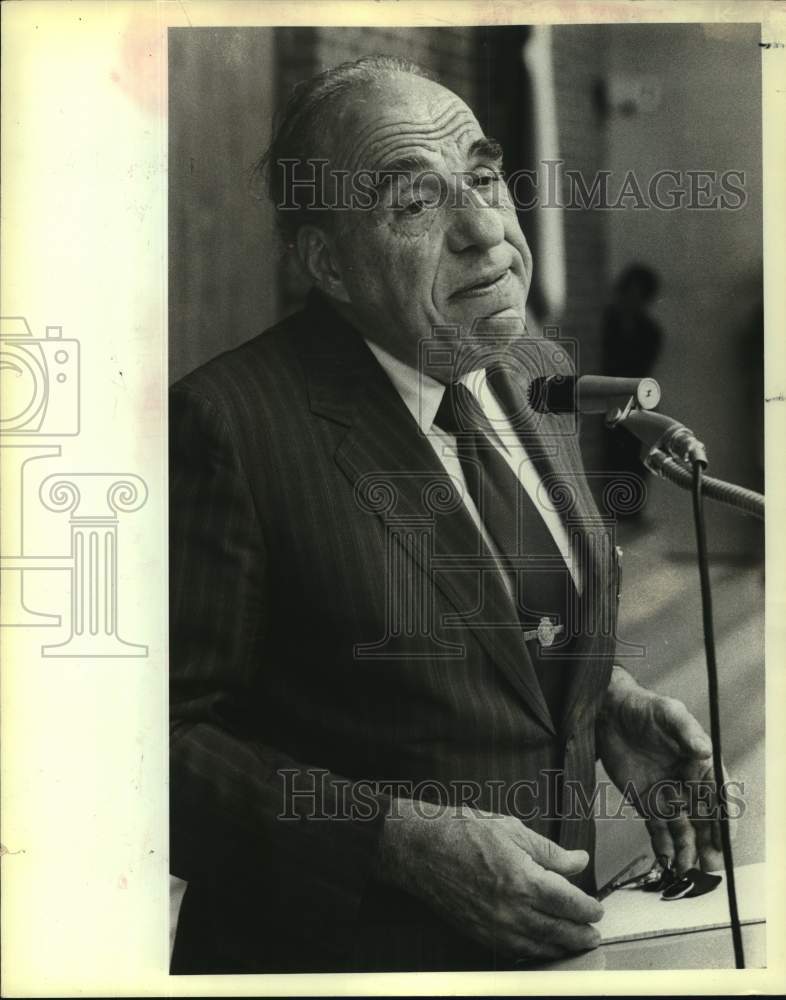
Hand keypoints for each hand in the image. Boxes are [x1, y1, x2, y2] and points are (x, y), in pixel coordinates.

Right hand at [377, 797, 603, 962]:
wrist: (420, 849)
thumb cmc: (461, 833)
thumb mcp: (511, 829)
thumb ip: (549, 851)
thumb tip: (578, 860)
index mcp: (523, 879)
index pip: (569, 903)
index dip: (588, 908)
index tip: (596, 908)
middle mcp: (512, 909)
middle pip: (559, 931)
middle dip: (581, 933)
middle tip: (594, 933)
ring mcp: (495, 926)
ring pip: (540, 947)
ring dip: (562, 947)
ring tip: (576, 943)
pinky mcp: (481, 934)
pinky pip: (517, 951)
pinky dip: (536, 952)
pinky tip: (543, 947)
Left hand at [597, 666, 731, 872]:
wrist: (608, 712)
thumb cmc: (644, 707)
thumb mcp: (668, 712)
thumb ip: (686, 730)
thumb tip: (705, 750)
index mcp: (701, 763)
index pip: (719, 795)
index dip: (725, 817)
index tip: (727, 837)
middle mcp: (688, 783)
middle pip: (705, 818)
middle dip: (710, 843)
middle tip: (712, 865)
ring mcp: (667, 795)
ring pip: (683, 829)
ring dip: (688, 851)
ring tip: (689, 872)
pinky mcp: (646, 802)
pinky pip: (658, 829)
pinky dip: (663, 847)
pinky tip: (667, 863)